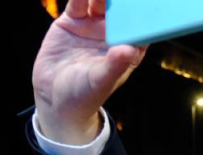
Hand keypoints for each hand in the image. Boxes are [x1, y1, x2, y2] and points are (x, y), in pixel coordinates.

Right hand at [32, 0, 149, 144]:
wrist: (54, 97)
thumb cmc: (85, 95)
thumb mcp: (101, 81)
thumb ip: (115, 65)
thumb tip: (129, 50)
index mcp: (129, 49)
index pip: (142, 27)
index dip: (146, 14)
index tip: (148, 3)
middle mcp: (114, 34)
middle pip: (122, 10)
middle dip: (124, 0)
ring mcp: (94, 25)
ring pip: (101, 2)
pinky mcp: (73, 20)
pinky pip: (78, 3)